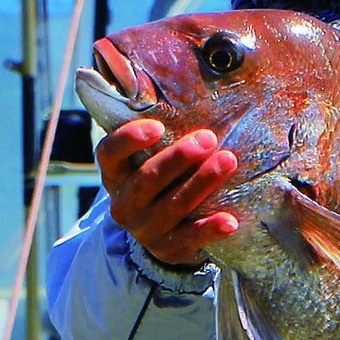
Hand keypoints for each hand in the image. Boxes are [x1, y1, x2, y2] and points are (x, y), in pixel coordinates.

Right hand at [98, 120, 238, 265]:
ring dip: (202, 182)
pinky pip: (190, 239)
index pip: (109, 154)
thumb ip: (160, 136)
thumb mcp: (149, 160)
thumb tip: (190, 90)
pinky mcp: (167, 249)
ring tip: (228, 161)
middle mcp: (124, 203)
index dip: (128, 140)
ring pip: (173, 205)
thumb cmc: (162, 181)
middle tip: (209, 139)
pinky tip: (230, 220)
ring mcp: (144, 229)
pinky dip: (210, 228)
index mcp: (115, 175)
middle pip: (148, 179)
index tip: (156, 126)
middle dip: (179, 158)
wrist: (163, 233)